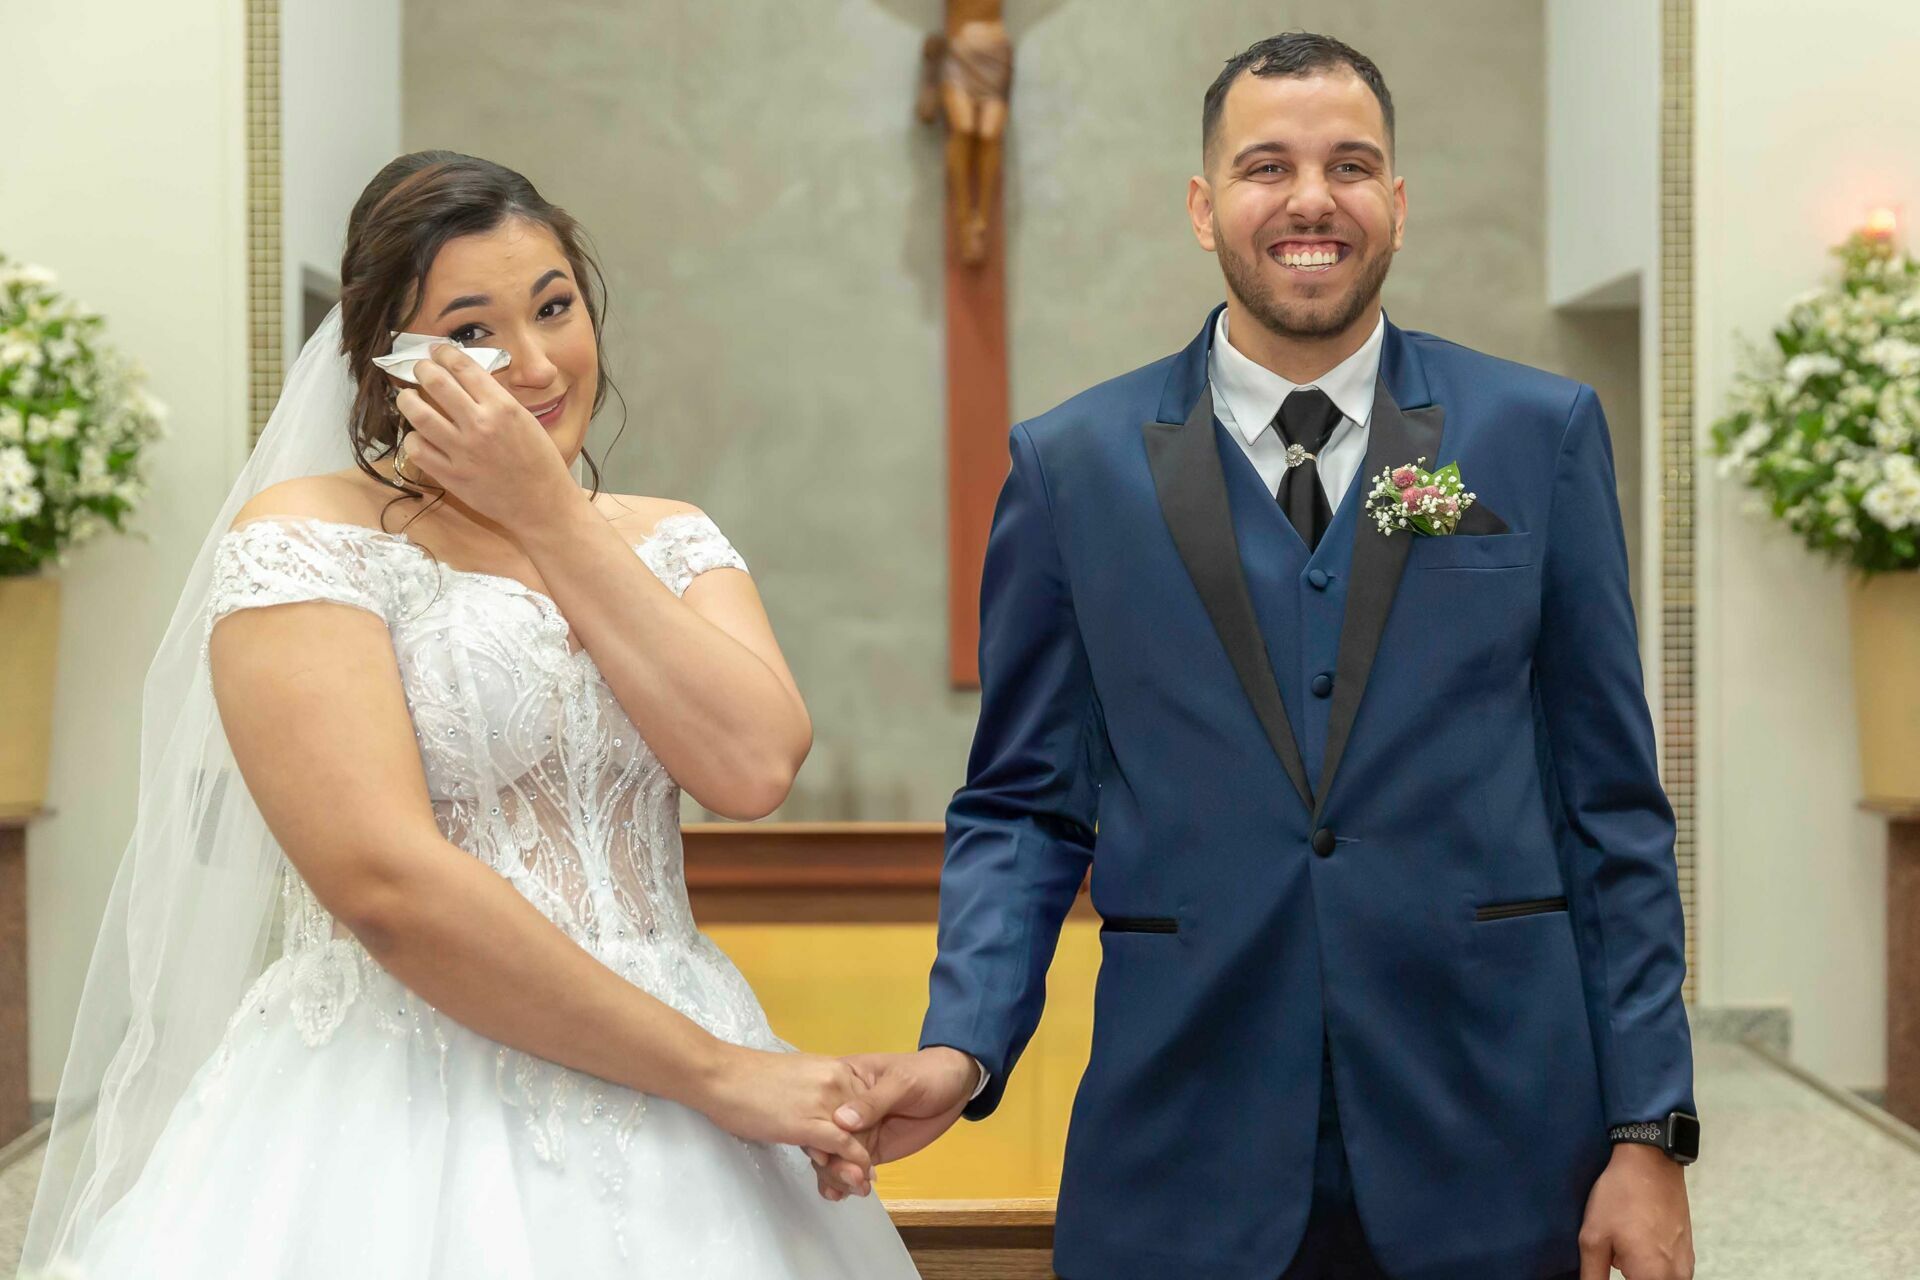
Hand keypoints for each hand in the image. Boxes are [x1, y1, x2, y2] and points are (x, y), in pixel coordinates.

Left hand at [393, 344, 576, 530]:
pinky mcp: (451, 476)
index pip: (463, 367)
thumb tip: (463, 380)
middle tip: (420, 369)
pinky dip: (413, 438)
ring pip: (418, 414)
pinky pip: (417, 449)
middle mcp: (480, 425)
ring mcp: (462, 451)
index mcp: (502, 407)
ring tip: (408, 397)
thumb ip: (494, 400)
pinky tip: (418, 435)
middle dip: (422, 369)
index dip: (444, 353)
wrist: (542, 504)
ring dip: (407, 399)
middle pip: (436, 383)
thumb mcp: (525, 420)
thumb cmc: (539, 462)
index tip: (437, 352)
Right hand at [693, 1045, 873, 1170]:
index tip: (866, 1152)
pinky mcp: (809, 1122)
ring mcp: (824, 1101)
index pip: (868, 1103)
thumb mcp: (799, 1078)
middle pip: (867, 1122)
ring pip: (857, 1137)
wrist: (722, 1076)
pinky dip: (853, 1162)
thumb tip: (829, 1118)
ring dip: (860, 1165)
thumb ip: (820, 1096)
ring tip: (860, 1185)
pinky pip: (843, 1145)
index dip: (869, 1131)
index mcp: (836, 1068)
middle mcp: (838, 1081)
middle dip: (866, 1151)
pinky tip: (855, 1176)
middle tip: (863, 1177)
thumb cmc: (752, 1078)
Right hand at [804, 1047, 975, 1200]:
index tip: (825, 1153)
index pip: (819, 1108)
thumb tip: (841, 1121)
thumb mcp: (902, 1082)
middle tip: (852, 1176)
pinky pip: (850, 1167)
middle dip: (830, 1161)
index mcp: (843, 1082)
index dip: (817, 1132)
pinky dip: (843, 1182)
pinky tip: (842, 1195)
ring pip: (833, 1157)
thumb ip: (873, 1102)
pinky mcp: (870, 1150)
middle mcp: (843, 1109)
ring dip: (837, 1176)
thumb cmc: (927, 1074)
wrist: (955, 1086)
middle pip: (822, 1137)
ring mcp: (856, 1132)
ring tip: (856, 1187)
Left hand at [1578, 1143, 1693, 1279]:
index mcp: (1653, 1277)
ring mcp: (1686, 1265)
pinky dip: (1650, 1265)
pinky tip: (1636, 1241)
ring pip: (1657, 1279)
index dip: (1612, 1279)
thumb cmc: (1620, 1197)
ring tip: (1621, 1248)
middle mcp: (1677, 1277)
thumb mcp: (1593, 1238)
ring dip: (1639, 1273)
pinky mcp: (1688, 1252)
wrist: (1651, 1161)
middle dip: (1628, 1275)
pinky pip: (1667, 1272)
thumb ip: (1592, 1276)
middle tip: (1613, 1254)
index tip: (1609, 1261)